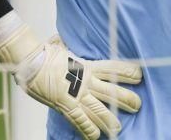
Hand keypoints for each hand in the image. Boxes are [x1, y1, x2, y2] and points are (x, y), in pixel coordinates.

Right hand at [0, 18, 141, 139]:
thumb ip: (64, 46)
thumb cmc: (43, 52)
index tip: (139, 74)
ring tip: (119, 127)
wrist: (31, 60)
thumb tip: (58, 40)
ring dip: (109, 119)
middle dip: (125, 98)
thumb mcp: (59, 47)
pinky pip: (79, 119)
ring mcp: (75, 94)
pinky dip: (87, 129)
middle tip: (138, 105)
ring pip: (98, 109)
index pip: (111, 68)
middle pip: (110, 91)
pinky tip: (95, 137)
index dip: (126, 72)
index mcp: (86, 66)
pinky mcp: (65, 105)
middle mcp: (84, 81)